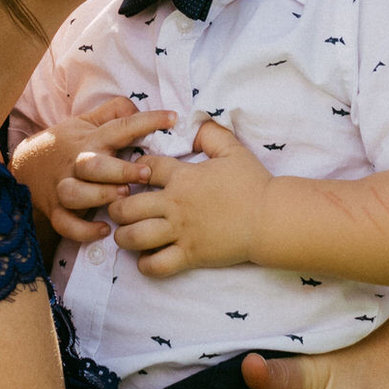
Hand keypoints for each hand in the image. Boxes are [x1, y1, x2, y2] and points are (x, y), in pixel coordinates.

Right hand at [10, 99, 176, 245]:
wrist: (23, 167)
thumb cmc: (64, 144)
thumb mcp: (84, 122)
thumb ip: (111, 113)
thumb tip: (136, 107)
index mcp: (88, 139)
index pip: (119, 126)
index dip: (146, 121)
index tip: (172, 118)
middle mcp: (76, 163)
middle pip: (94, 165)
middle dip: (120, 170)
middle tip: (145, 173)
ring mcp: (63, 188)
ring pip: (77, 194)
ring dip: (100, 196)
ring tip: (123, 197)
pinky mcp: (56, 211)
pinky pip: (67, 224)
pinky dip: (84, 230)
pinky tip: (105, 229)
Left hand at [104, 118, 273, 277]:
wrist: (271, 218)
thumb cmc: (253, 184)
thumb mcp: (232, 150)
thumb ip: (210, 133)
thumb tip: (193, 122)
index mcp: (183, 177)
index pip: (144, 169)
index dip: (135, 169)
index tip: (137, 175)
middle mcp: (176, 204)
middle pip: (127, 206)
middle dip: (117, 208)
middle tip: (121, 209)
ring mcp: (181, 232)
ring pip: (134, 237)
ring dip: (125, 237)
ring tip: (127, 234)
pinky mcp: (190, 255)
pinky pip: (156, 266)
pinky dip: (145, 264)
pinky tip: (147, 257)